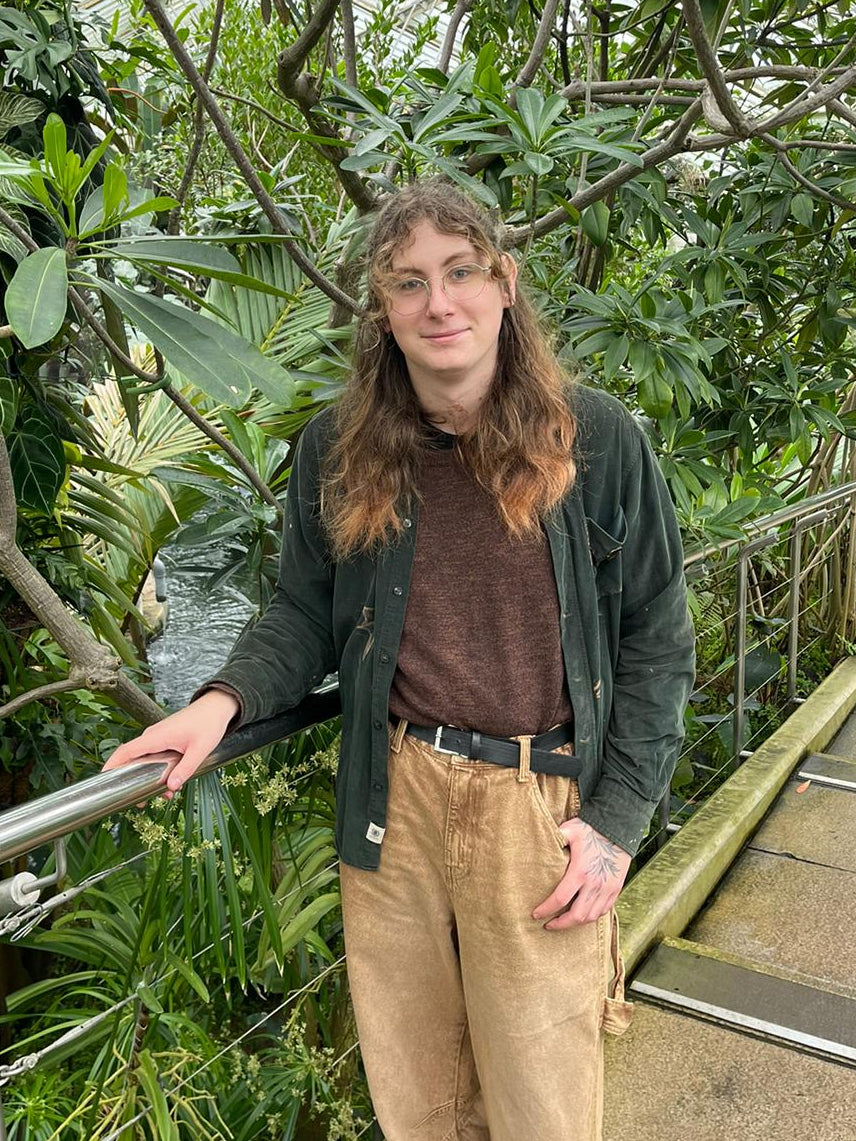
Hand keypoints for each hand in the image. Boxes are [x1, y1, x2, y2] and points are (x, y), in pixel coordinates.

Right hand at [102, 689, 239, 797]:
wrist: (216, 707)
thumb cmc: (208, 724)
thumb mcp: (200, 750)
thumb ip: (185, 769)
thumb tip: (171, 787)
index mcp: (156, 736)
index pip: (127, 751)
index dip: (112, 764)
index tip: (103, 779)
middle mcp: (153, 736)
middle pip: (133, 759)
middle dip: (131, 780)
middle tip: (138, 802)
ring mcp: (158, 737)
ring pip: (145, 760)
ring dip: (148, 778)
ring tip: (161, 796)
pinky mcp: (165, 739)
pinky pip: (155, 756)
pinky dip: (158, 770)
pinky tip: (171, 784)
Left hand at [532, 817, 630, 928]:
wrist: (619, 828)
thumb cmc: (591, 828)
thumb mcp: (569, 830)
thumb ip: (553, 838)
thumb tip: (537, 841)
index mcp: (580, 872)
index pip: (560, 899)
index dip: (546, 910)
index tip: (535, 914)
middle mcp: (595, 884)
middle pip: (576, 916)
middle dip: (560, 924)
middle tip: (548, 924)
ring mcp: (607, 889)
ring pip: (591, 917)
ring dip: (575, 922)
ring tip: (563, 921)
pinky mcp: (615, 889)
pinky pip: (603, 910)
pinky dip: (591, 916)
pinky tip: (582, 914)